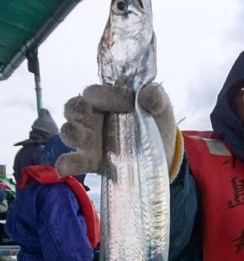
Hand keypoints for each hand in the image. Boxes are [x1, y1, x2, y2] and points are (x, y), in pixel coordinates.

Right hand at [57, 83, 182, 179]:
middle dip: (75, 108)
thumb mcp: (161, 108)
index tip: (124, 103)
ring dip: (71, 132)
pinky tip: (63, 168)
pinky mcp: (90, 160)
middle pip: (72, 108)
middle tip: (86, 112)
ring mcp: (90, 139)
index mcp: (107, 99)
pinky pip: (73, 161)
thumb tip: (149, 93)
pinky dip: (66, 164)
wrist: (164, 155)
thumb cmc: (157, 124)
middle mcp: (93, 117)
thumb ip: (156, 97)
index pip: (95, 92)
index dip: (104, 95)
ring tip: (82, 137)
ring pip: (69, 132)